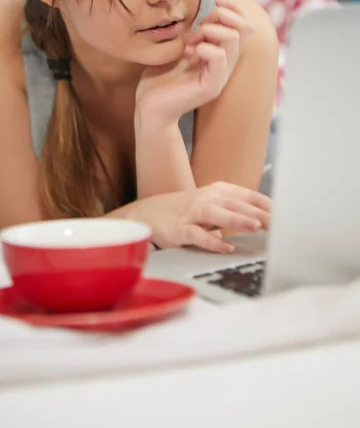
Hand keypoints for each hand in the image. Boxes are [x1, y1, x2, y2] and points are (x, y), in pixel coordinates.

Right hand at [109, 181, 269, 253]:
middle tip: (279, 223)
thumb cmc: (189, 210)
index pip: (249, 196)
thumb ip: (238, 210)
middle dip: (258, 214)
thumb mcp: (215, 204)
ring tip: (256, 226)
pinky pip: (197, 235)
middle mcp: (207, 198)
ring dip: (237, 219)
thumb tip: (270, 221)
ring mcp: (192, 213)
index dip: (268, 206)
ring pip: (217, 214)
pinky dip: (212, 241)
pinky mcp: (180, 229)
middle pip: (236, 204)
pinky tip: (225, 247)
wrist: (150, 213)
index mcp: (219, 191)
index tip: (288, 216)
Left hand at [135, 0, 252, 124]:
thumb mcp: (177, 48)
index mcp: (221, 56)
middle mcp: (226, 66)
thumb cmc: (159, 79)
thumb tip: (205, 11)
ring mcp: (220, 77)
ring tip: (190, 41)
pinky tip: (188, 53)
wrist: (149, 108)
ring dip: (209, 30)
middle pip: (245, 28)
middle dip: (221, 16)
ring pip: (233, 38)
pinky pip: (219, 56)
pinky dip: (203, 47)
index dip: (234, 7)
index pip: (245, 26)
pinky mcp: (212, 86)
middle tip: (198, 26)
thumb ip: (194, 32)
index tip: (213, 1)